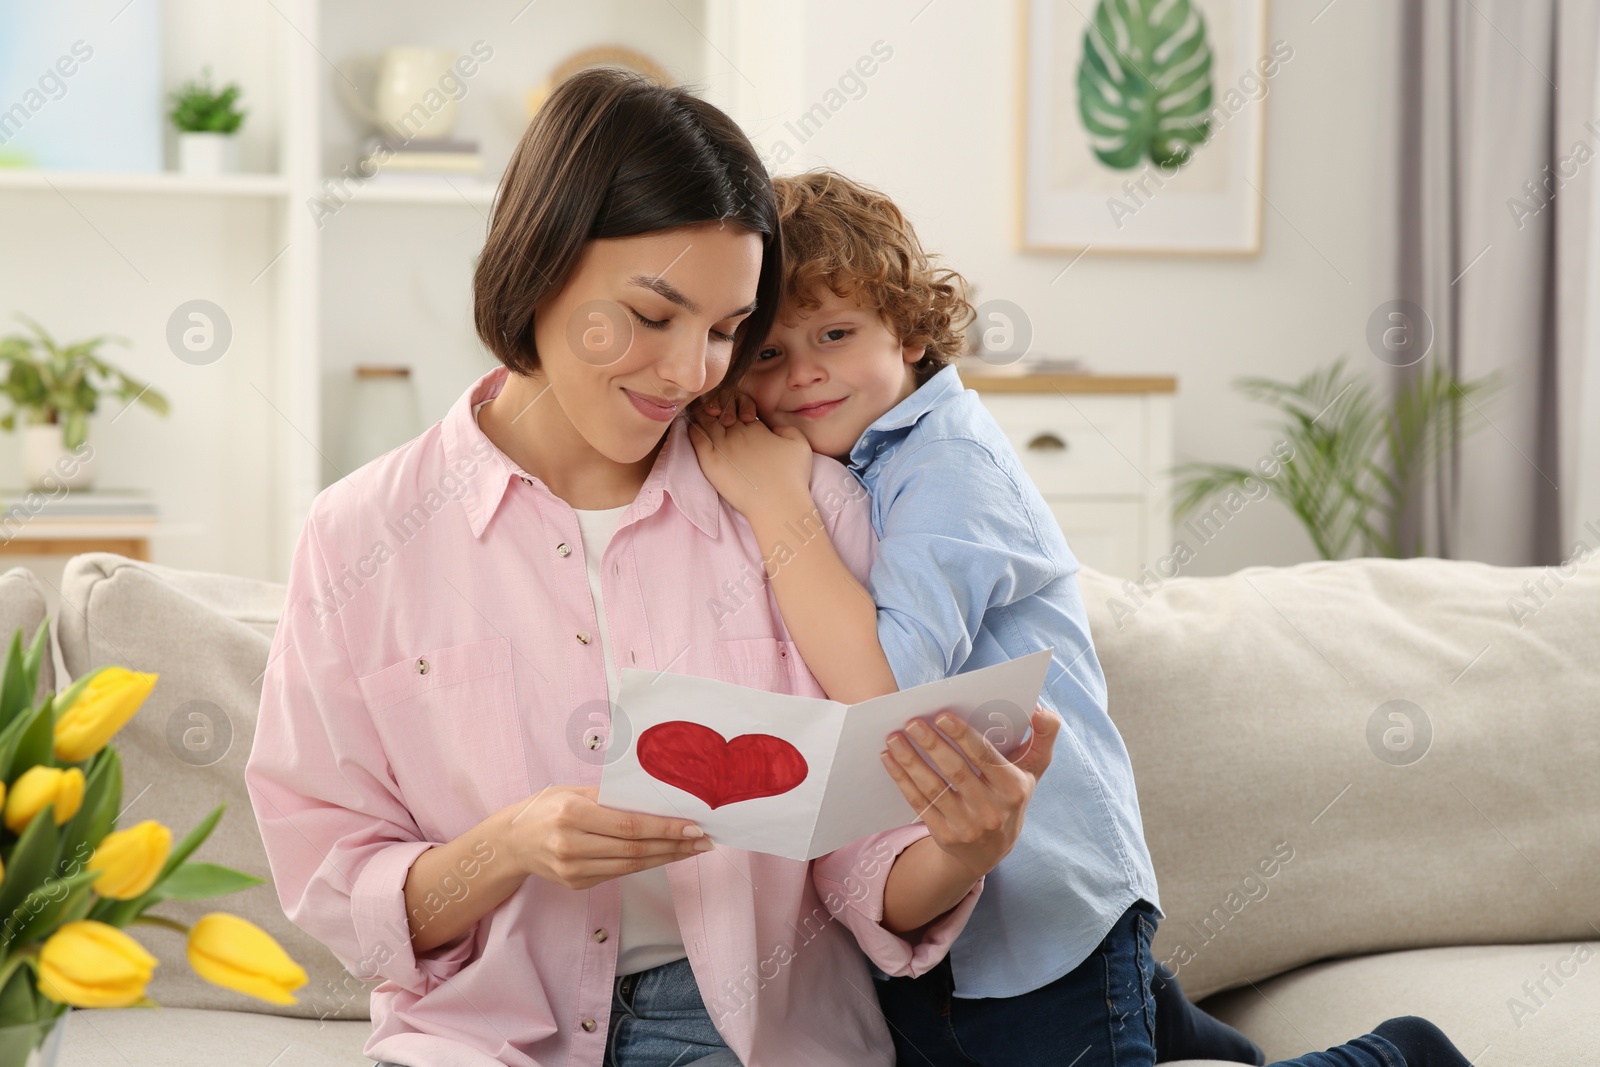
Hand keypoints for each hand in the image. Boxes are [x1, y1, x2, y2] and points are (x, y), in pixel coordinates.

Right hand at [497, 785, 713, 890]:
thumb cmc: (545, 808)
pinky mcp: (577, 884)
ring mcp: (574, 869)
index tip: (694, 827)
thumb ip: (610, 798)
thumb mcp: (573, 792)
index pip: (629, 825)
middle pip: (635, 849)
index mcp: (572, 814)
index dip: (665, 828)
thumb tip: (655, 801)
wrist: (511, 842)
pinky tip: (664, 855)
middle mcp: (572, 845)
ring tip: (692, 850)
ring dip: (666, 858)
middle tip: (704, 841)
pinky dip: (645, 864)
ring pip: (631, 866)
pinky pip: (618, 873)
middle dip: (674, 845)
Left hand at [689, 393, 814, 517]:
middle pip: (720, 412)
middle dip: (716, 409)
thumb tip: (772, 428)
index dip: (734, 408)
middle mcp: (737, 432)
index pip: (738, 408)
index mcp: (755, 427)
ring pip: (706, 421)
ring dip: (703, 416)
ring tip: (700, 417)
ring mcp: (722, 446)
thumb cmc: (792, 477)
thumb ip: (786, 429)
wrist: (778, 504)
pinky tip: (693, 427)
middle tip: (712, 411)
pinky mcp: (710, 461)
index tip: (731, 414)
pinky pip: (696, 437)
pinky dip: (693, 428)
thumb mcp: (800, 444)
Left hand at [879, 705, 1058, 878]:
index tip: (942, 716)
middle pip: (956, 772)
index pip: (986, 758)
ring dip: (910, 761)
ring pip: (934, 788)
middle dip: (932, 744)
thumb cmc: (1010, 796)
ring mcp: (968, 827)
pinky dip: (902, 779)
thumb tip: (1038, 710)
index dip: (964, 736)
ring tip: (894, 738)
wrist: (990, 851)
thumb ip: (1043, 737)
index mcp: (1015, 789)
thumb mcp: (1033, 771)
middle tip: (912, 722)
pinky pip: (920, 803)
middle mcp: (993, 811)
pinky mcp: (946, 837)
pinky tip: (889, 759)